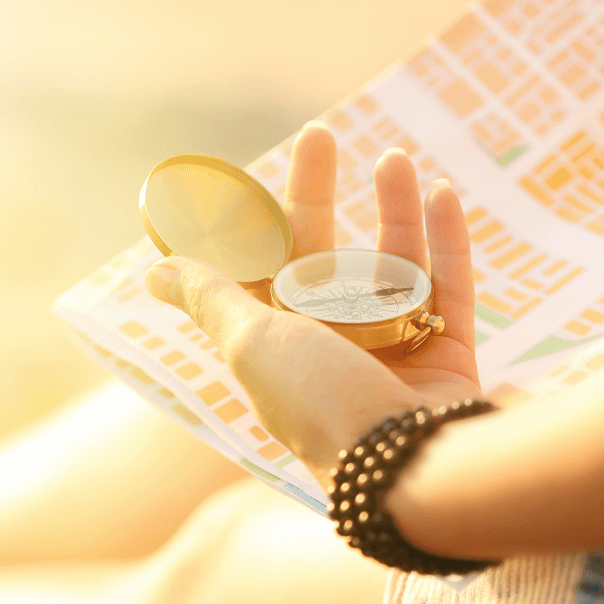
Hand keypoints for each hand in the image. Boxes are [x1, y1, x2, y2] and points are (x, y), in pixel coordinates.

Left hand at [144, 122, 479, 487]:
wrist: (407, 468)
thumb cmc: (321, 403)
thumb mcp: (253, 343)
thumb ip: (211, 299)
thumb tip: (153, 272)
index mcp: (285, 346)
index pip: (266, 267)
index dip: (258, 216)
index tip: (250, 178)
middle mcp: (337, 347)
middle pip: (328, 256)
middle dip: (320, 194)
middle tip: (321, 135)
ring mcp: (397, 351)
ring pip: (395, 266)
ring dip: (393, 211)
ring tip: (394, 159)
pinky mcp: (449, 355)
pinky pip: (450, 289)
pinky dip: (447, 243)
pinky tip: (443, 193)